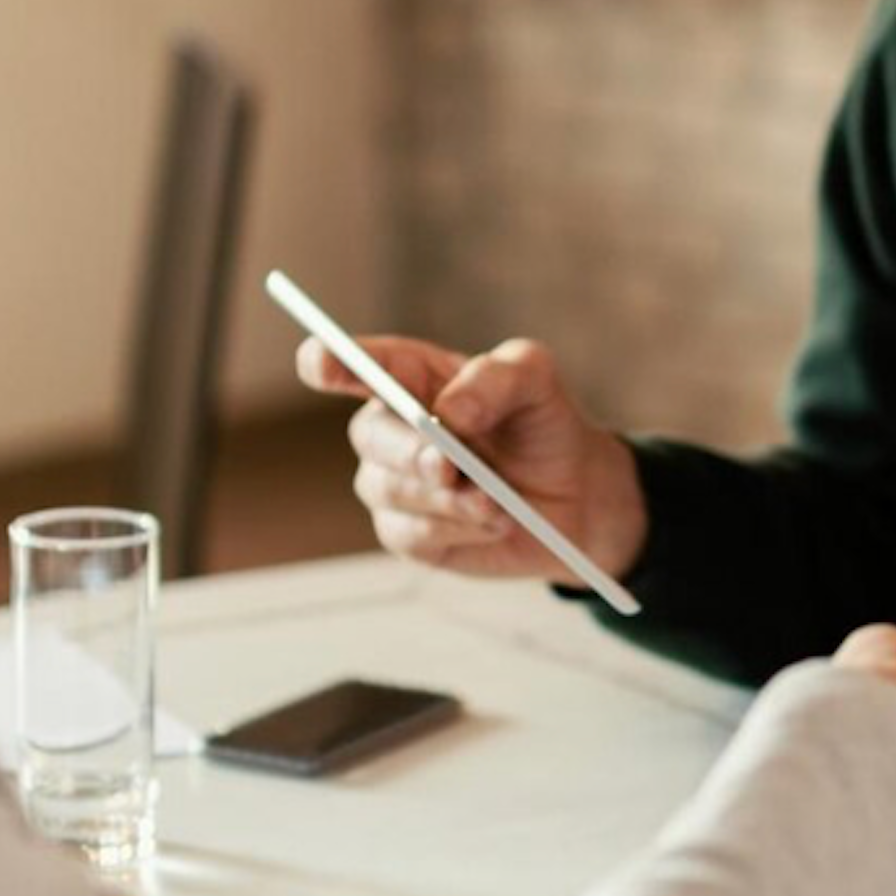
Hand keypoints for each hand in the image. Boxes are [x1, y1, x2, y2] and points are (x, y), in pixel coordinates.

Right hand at [294, 330, 649, 583]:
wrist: (575, 496)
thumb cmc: (543, 425)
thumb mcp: (536, 381)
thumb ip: (496, 379)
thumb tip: (450, 411)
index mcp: (411, 376)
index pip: (357, 364)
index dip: (329, 361)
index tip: (319, 362)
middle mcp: (391, 427)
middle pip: (369, 434)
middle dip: (411, 451)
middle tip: (450, 465)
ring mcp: (393, 482)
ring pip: (389, 489)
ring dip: (447, 498)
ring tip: (498, 501)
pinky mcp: (408, 533)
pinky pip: (412, 533)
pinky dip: (457, 528)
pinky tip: (493, 522)